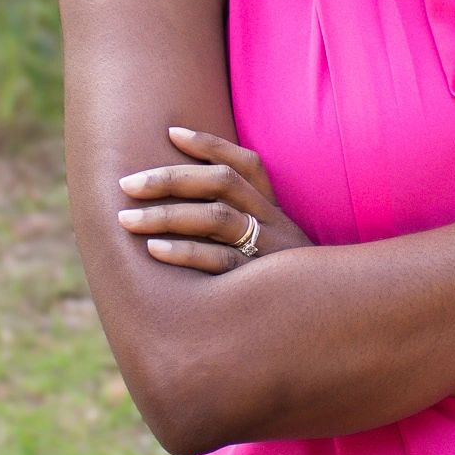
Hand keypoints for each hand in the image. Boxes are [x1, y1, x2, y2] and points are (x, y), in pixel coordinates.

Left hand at [117, 126, 313, 272]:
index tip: (171, 132)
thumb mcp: (274, 252)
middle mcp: (274, 224)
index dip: (211, 145)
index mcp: (276, 212)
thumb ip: (242, 229)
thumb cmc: (287, 289)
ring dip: (167, 214)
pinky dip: (184, 253)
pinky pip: (219, 262)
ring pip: (217, 218)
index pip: (247, 164)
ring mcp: (269, 253)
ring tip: (127, 218)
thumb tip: (186, 208)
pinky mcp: (260, 285)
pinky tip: (153, 250)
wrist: (327, 322)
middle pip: (222, 184)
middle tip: (127, 183)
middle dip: (170, 178)